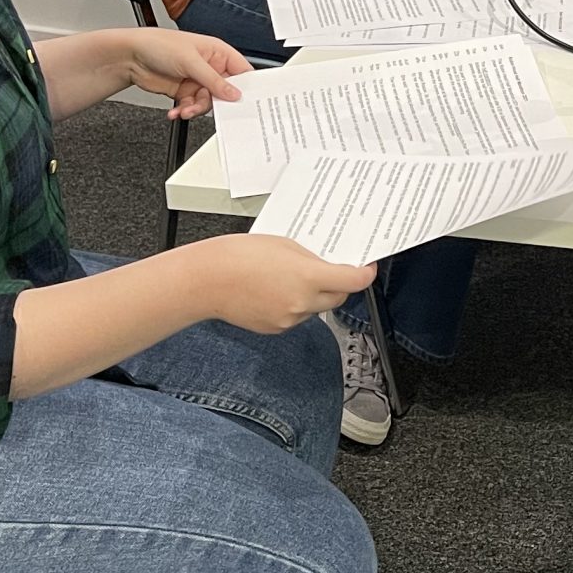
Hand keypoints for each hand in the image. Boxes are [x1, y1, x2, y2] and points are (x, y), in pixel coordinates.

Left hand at [125, 29, 249, 116]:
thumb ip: (214, 80)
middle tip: (209, 106)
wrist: (130, 56)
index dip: (245, 86)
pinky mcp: (184, 92)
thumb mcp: (190, 61)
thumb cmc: (159, 44)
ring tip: (185, 109)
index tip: (244, 100)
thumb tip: (234, 93)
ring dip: (196, 108)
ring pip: (207, 102)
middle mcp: (209, 67)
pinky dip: (184, 111)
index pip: (241, 71)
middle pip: (225, 91)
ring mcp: (197, 81)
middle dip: (216, 102)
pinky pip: (191, 107)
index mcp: (217, 52)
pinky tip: (176, 111)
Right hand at [176, 235, 375, 335]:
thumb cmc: (237, 256)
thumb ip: (310, 257)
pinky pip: (296, 317)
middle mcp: (302, 303)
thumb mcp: (284, 244)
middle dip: (339, 284)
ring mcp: (288, 319)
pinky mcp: (275, 329)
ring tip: (289, 276)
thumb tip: (325, 266)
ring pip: (316, 308)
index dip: (365, 274)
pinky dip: (294, 305)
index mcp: (308, 277)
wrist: (206, 280)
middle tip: (330, 269)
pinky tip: (275, 290)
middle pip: (338, 297)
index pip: (353, 281)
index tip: (367, 269)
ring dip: (314, 295)